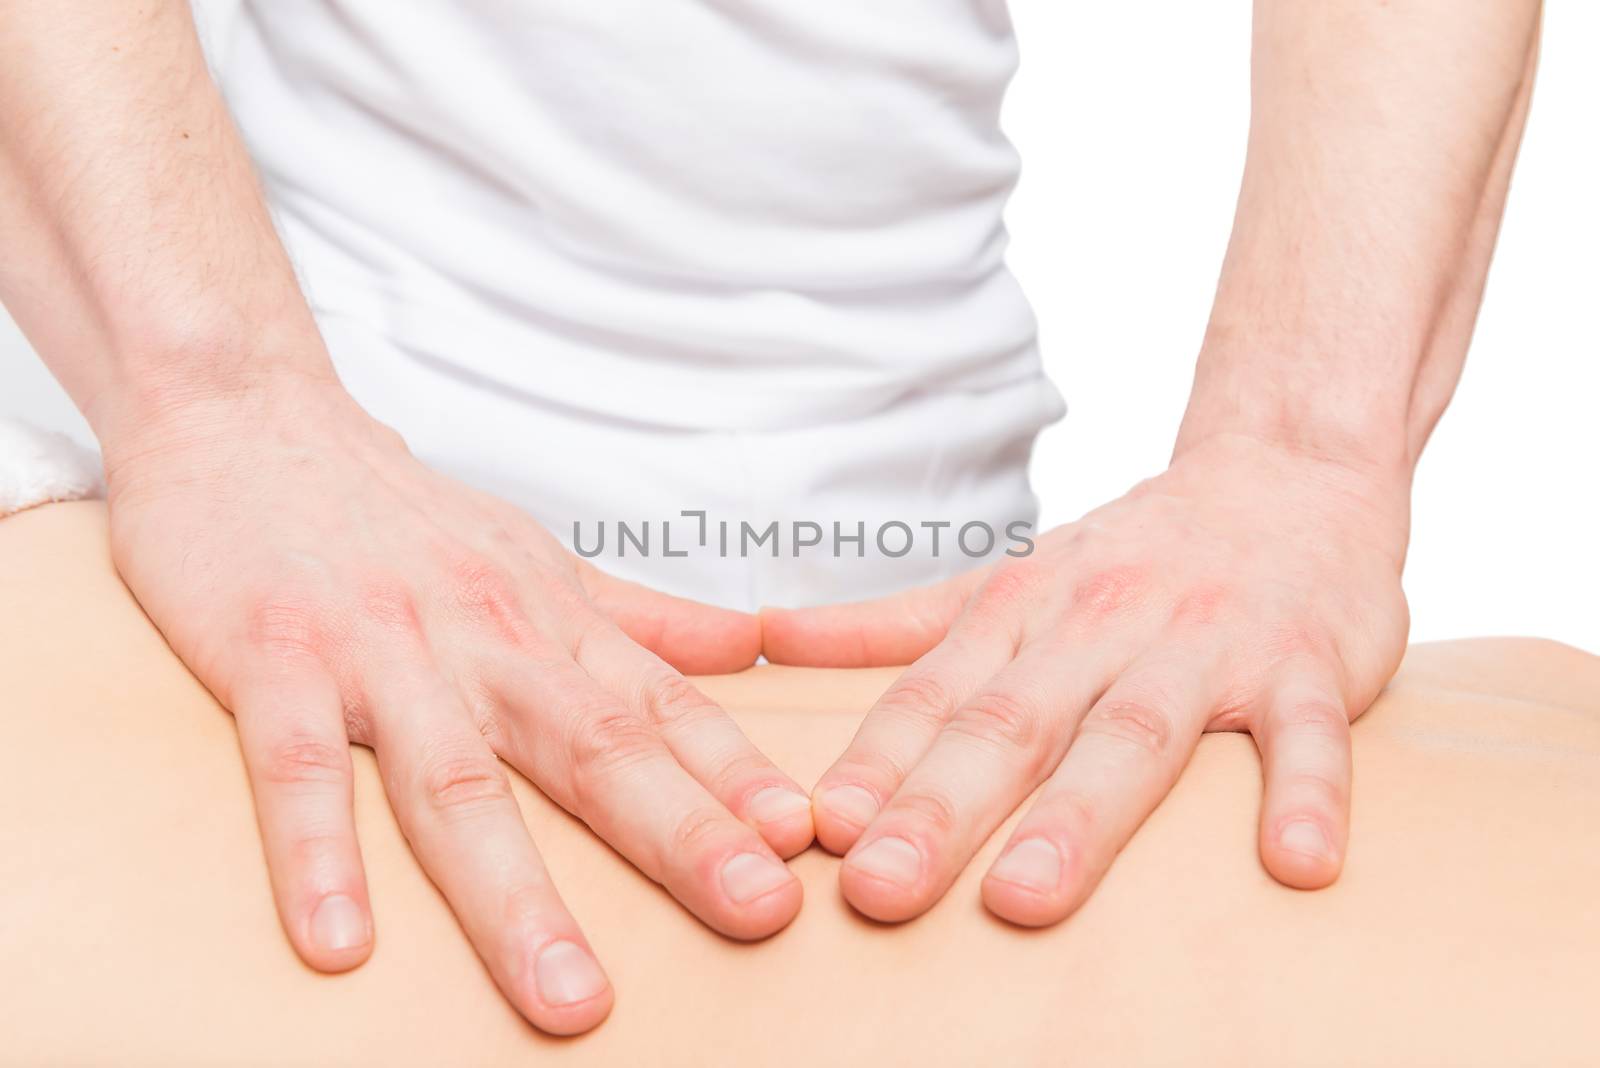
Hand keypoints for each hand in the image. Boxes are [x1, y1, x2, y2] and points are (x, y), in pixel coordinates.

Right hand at [103, 378, 812, 1033]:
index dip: (737, 774)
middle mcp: (482, 639)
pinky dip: (316, 854)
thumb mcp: (535, 558)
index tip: (807, 839)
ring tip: (569, 997)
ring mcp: (379, 652)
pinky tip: (342, 944)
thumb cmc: (400, 512)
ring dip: (516, 895)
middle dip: (681, 837)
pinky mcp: (274, 658)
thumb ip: (640, 618)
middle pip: (593, 748)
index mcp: (548, 622)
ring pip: (456, 783)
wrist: (248, 418)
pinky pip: (294, 768)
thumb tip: (753, 649)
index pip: (663, 706)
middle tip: (760, 911)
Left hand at [763, 433, 1408, 924]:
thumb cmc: (1129, 556)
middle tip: (881, 889)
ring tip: (1024, 899)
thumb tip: (773, 640)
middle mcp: (1099, 624)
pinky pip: (1308, 733)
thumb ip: (894, 624)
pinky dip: (1304, 793)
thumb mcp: (1004, 580)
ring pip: (1134, 733)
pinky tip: (1296, 864)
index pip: (933, 695)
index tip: (819, 832)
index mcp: (1021, 610)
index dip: (874, 763)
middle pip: (1012, 723)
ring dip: (1079, 817)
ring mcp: (1203, 644)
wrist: (1283, 475)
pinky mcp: (1304, 665)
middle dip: (941, 808)